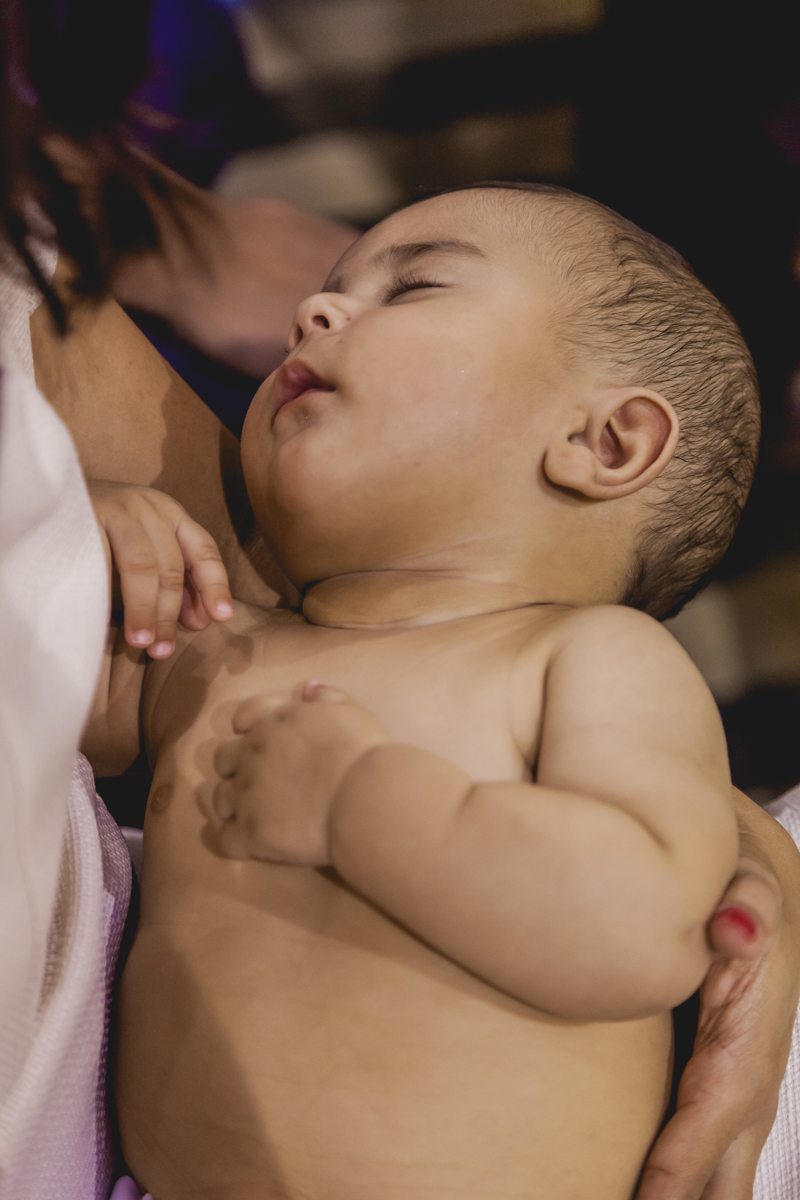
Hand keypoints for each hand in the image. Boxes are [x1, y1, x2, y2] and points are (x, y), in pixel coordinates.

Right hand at [89, 480, 232, 657]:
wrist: (44, 494)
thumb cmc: (99, 537)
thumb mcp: (142, 556)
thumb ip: (170, 584)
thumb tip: (199, 621)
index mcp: (170, 514)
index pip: (203, 551)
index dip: (215, 586)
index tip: (220, 618)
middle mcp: (149, 506)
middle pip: (172, 566)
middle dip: (169, 613)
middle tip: (162, 649)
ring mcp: (117, 507)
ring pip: (142, 565)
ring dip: (144, 608)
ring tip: (140, 641)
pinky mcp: (85, 515)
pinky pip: (102, 559)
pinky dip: (107, 591)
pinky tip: (106, 616)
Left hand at [212, 683, 392, 863]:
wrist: (365, 797)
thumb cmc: (363, 752)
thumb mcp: (351, 712)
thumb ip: (326, 697)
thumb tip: (306, 688)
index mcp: (274, 722)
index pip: (243, 717)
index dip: (247, 728)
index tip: (260, 740)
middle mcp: (252, 755)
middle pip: (222, 759)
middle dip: (235, 768)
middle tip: (259, 782)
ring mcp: (247, 795)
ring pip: (220, 800)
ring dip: (234, 806)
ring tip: (256, 817)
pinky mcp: (251, 833)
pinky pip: (226, 840)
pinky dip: (237, 842)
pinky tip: (254, 846)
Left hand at [636, 844, 799, 1199]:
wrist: (751, 909)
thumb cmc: (743, 901)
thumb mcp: (750, 890)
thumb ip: (748, 906)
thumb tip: (735, 928)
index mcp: (751, 1048)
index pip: (713, 1119)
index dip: (680, 1168)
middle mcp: (748, 1092)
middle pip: (722, 1182)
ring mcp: (732, 1107)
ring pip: (715, 1186)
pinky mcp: (710, 1103)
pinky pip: (696, 1165)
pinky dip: (670, 1192)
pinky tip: (628, 1198)